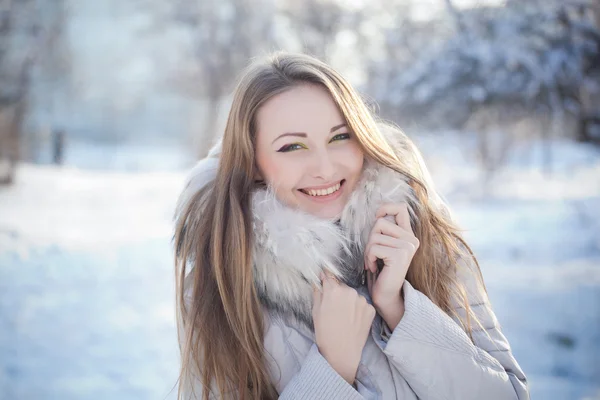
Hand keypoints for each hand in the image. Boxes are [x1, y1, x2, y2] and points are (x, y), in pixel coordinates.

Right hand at [312, 273, 375, 384]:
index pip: (329, 275)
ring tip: (343, 316)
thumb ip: (318, 291)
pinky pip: (362, 304)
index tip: (324, 280)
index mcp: (334, 290)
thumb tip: (318, 280)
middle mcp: (350, 291)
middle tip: (333, 307)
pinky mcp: (370, 309)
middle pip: (341, 286)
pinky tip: (352, 320)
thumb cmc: (325, 333)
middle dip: (337, 292)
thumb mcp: (315, 310)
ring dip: (348, 301)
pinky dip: (357, 309)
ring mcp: (362, 300)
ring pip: (352, 295)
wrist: (342, 353)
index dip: (325, 277)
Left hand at [365, 203, 418, 329]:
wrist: (386, 296)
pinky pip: (374, 248)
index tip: (377, 218)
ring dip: (368, 251)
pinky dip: (368, 258)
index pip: (401, 208)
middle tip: (373, 254)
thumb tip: (378, 214)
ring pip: (375, 236)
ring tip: (374, 262)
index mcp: (408, 235)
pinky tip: (374, 268)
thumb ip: (385, 231)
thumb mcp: (383, 246)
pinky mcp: (399, 255)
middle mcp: (411, 240)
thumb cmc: (381, 271)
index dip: (385, 208)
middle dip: (370, 238)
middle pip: (380, 222)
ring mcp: (407, 247)